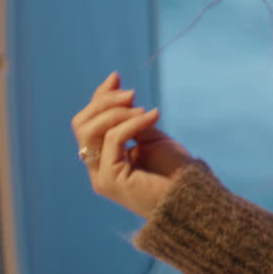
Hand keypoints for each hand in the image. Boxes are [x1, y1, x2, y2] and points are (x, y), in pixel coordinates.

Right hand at [70, 71, 194, 218]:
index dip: (100, 98)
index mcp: (104, 157)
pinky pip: (112, 140)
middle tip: (132, 95)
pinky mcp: (111, 180)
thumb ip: (131, 117)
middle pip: (81, 125)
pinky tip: (153, 116)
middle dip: (104, 102)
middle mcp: (97, 167)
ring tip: (144, 110)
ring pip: (89, 132)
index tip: (117, 77)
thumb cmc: (175, 169)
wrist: (191, 196)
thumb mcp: (150, 134)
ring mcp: (101, 175)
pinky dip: (132, 123)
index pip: (87, 122)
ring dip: (117, 112)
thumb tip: (118, 88)